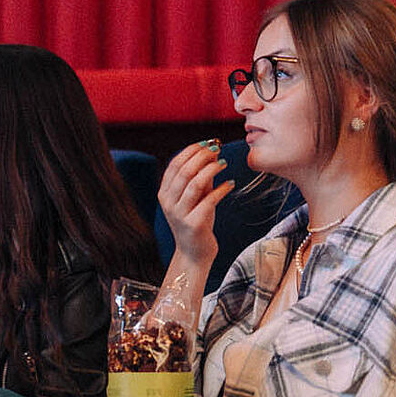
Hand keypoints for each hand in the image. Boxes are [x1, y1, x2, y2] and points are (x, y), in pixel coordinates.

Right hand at [157, 143, 232, 268]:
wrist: (194, 253)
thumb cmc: (196, 222)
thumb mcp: (197, 197)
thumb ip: (202, 177)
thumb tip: (213, 153)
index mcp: (164, 193)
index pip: (174, 164)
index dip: (191, 150)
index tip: (208, 143)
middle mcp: (168, 203)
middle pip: (184, 171)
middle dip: (202, 156)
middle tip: (218, 149)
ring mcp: (179, 214)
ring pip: (194, 184)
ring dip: (211, 169)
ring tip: (224, 163)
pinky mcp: (193, 224)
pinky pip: (209, 201)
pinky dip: (221, 189)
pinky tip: (230, 184)